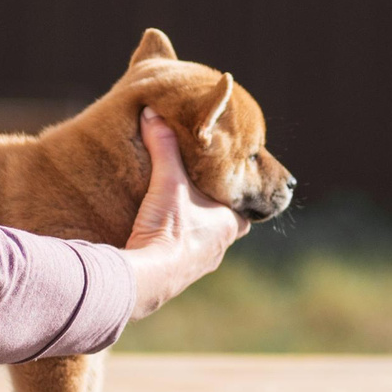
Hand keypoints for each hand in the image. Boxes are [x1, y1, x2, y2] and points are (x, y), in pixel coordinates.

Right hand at [119, 106, 248, 322]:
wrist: (146, 278)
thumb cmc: (168, 229)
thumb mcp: (167, 180)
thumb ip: (163, 146)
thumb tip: (153, 113)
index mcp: (229, 225)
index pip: (245, 210)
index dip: (235, 197)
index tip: (224, 185)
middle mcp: (219, 249)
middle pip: (223, 227)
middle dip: (211, 213)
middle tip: (196, 196)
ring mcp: (198, 267)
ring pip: (202, 245)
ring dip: (192, 232)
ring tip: (174, 214)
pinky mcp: (175, 279)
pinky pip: (180, 259)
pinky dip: (173, 248)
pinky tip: (157, 238)